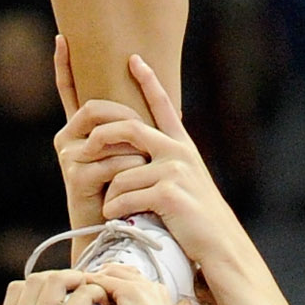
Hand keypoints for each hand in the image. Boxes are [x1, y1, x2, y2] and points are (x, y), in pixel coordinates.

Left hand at [88, 59, 240, 266]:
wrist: (220, 245)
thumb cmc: (196, 217)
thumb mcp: (185, 180)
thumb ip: (164, 161)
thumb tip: (133, 150)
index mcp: (182, 146)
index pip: (163, 106)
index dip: (149, 80)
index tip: (134, 58)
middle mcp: (179, 152)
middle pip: (130, 127)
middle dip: (102, 134)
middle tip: (84, 145)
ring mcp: (175, 171)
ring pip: (122, 171)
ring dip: (110, 190)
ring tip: (109, 205)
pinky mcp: (168, 194)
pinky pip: (126, 195)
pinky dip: (115, 207)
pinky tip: (114, 216)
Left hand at [93, 267, 232, 304]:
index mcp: (161, 295)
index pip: (136, 279)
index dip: (118, 281)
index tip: (104, 288)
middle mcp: (152, 286)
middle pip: (123, 270)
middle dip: (105, 274)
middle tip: (87, 282)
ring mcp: (141, 287)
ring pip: (111, 272)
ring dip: (95, 278)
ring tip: (79, 286)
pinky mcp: (128, 292)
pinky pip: (102, 280)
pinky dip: (90, 284)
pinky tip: (79, 292)